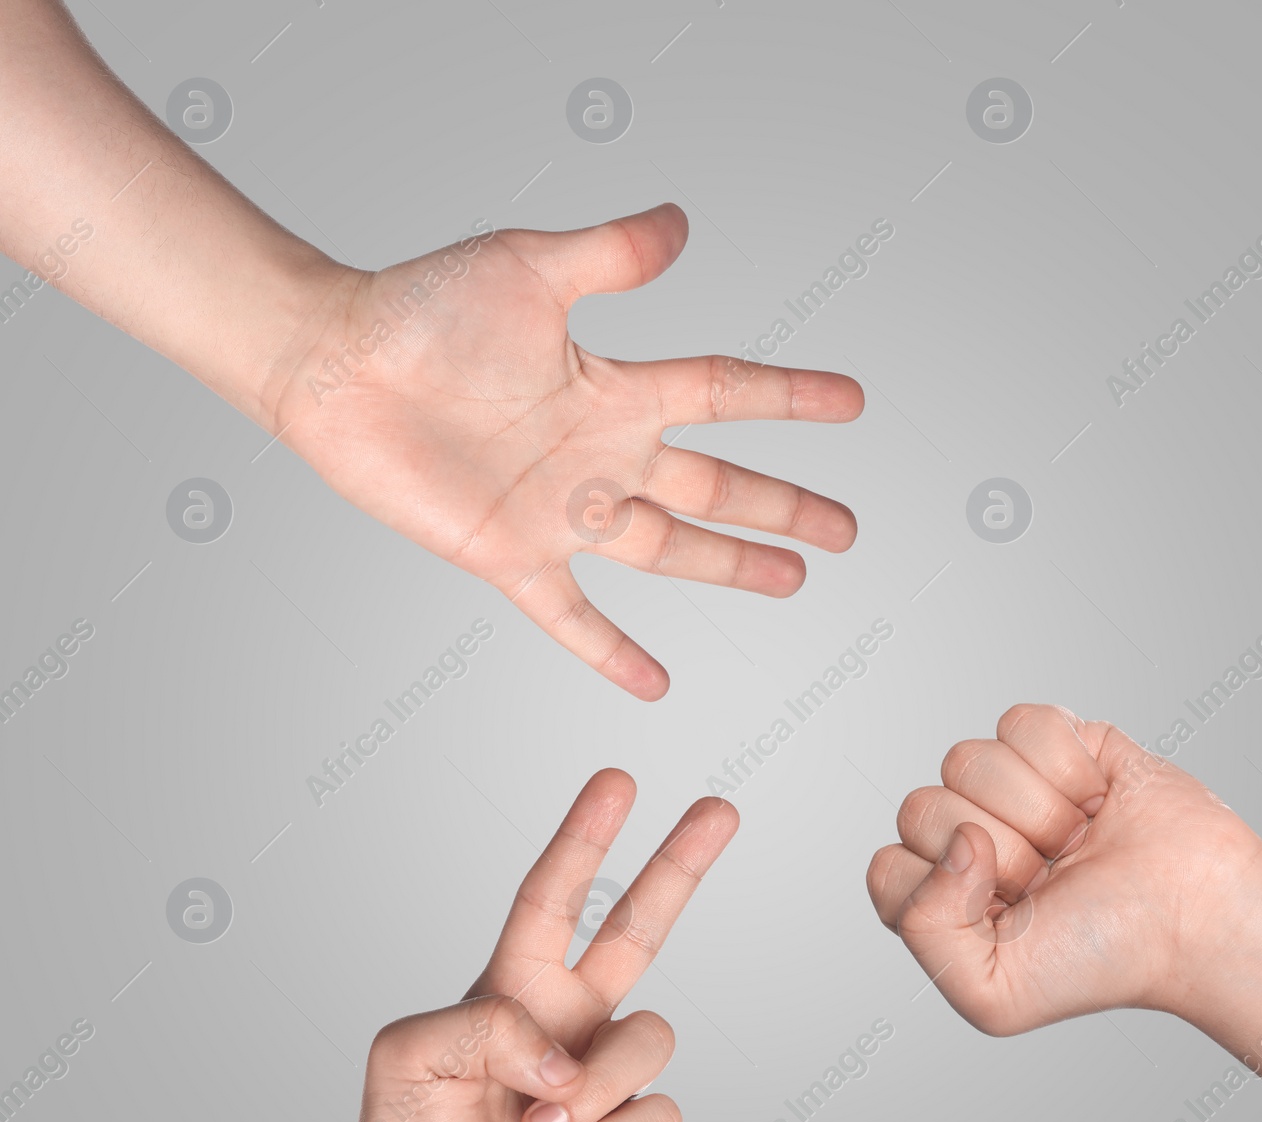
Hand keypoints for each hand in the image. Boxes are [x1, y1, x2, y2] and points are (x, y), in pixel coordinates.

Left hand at [265, 204, 862, 699]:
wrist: (336, 366)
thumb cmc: (421, 307)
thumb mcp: (528, 268)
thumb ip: (609, 255)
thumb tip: (683, 223)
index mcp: (614, 388)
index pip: (723, 394)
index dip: (790, 397)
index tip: (853, 403)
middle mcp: (600, 455)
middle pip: (716, 487)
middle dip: (783, 506)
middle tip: (845, 530)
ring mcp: (561, 512)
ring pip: (669, 549)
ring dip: (730, 568)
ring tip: (790, 583)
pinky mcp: (510, 554)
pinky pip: (571, 615)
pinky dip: (609, 652)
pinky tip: (653, 685)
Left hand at [330, 771, 736, 1121]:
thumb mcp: (408, 1055)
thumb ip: (487, 1022)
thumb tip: (568, 1051)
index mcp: (513, 988)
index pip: (556, 898)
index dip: (585, 838)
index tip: (616, 781)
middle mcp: (571, 1021)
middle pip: (641, 927)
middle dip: (680, 864)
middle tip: (720, 808)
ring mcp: (606, 1078)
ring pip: (650, 1039)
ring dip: (591, 1090)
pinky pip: (660, 1115)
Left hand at [866, 704, 1261, 1034]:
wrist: (1198, 918)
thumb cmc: (1104, 959)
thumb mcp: (991, 994)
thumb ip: (924, 932)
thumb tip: (953, 840)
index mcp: (940, 896)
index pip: (889, 867)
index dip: (944, 890)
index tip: (1010, 914)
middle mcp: (967, 836)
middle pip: (920, 807)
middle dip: (998, 851)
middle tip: (1054, 879)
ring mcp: (1011, 786)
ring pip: (964, 760)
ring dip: (1036, 809)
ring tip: (1079, 842)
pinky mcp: (1059, 742)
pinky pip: (1020, 723)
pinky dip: (1067, 764)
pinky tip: (1099, 799)